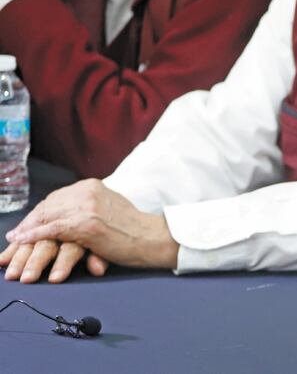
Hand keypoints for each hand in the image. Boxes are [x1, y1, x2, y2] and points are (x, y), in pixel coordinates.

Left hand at [5, 179, 178, 279]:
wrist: (150, 238)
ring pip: (47, 218)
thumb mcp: (107, 208)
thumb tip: (64, 215)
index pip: (57, 198)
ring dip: (27, 233)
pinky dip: (34, 236)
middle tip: (14, 238)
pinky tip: (22, 242)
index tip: (26, 226)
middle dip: (29, 223)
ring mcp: (86, 207)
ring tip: (14, 244)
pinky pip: (52, 230)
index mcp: (92, 185)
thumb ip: (87, 206)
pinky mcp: (86, 224)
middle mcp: (87, 191)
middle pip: (49, 206)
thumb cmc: (131, 229)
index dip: (38, 214)